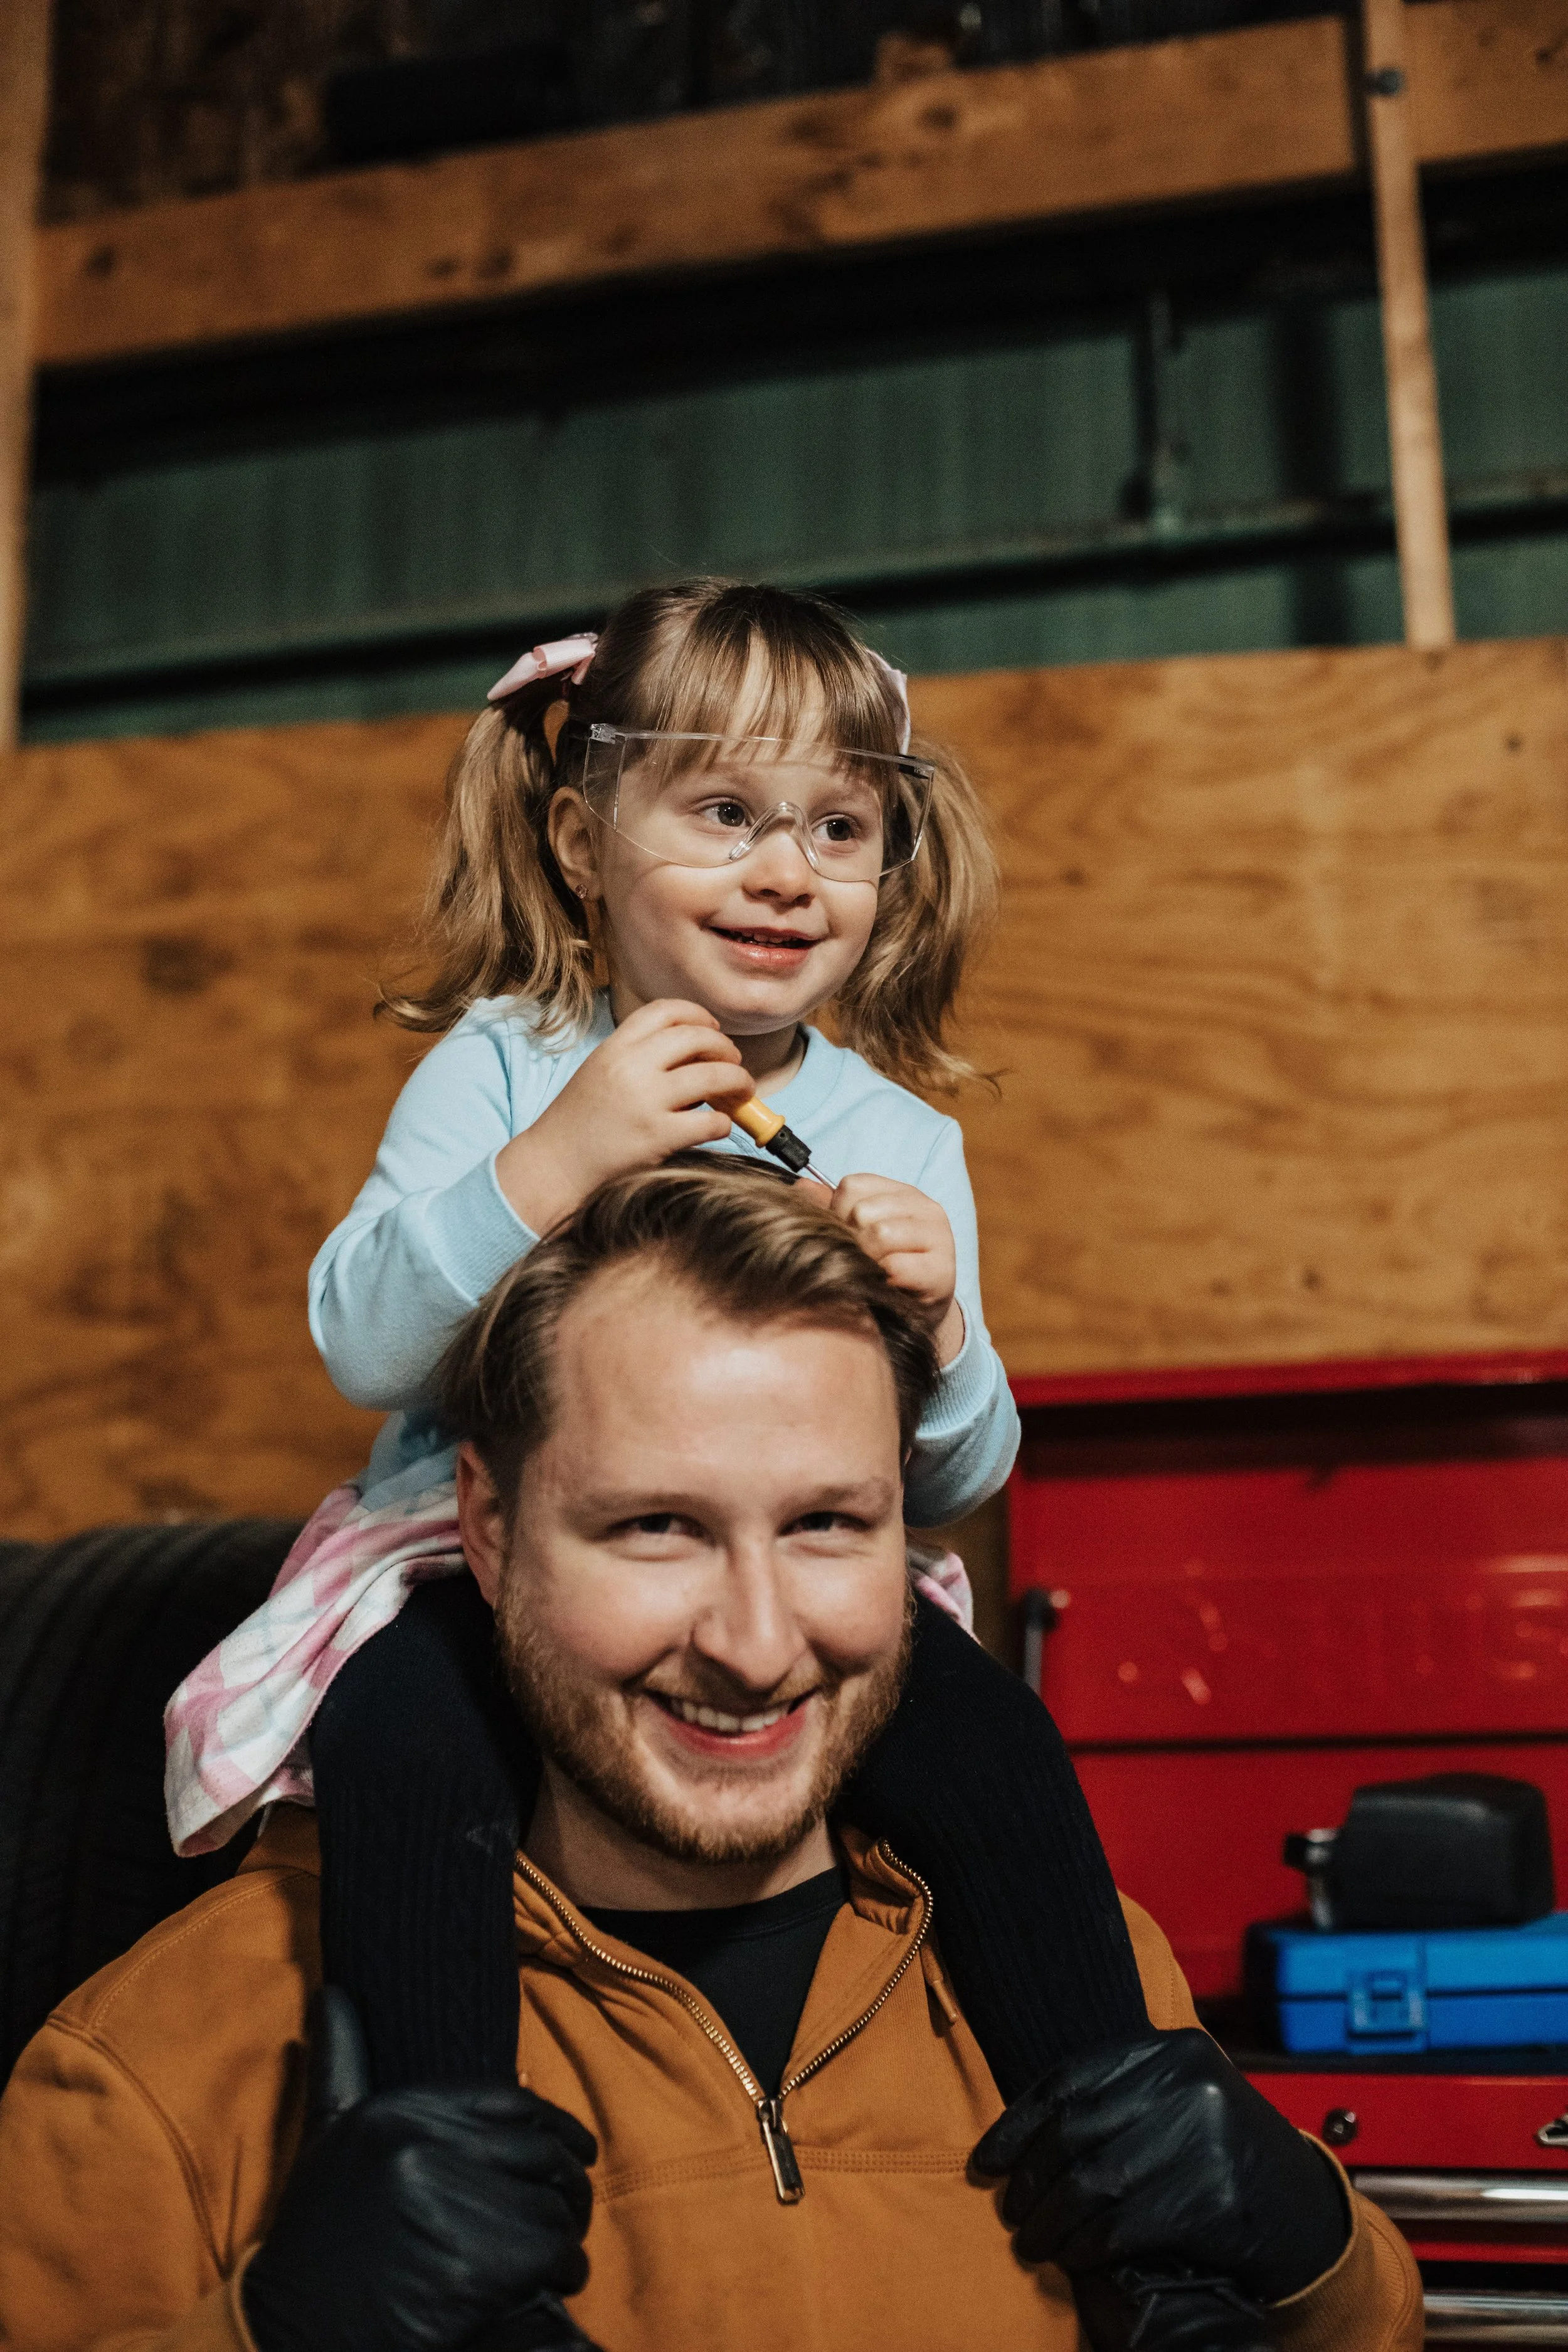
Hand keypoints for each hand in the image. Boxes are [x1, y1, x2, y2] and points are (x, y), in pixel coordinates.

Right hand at [243, 1988, 599, 2351]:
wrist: (293, 2332)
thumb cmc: (317, 2237)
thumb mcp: (326, 2139)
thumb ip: (340, 2063)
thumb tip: (331, 1994)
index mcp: (398, 2112)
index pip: (514, 2102)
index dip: (558, 2127)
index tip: (579, 2151)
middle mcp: (422, 2150)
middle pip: (541, 2154)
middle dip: (570, 2185)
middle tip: (573, 2210)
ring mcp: (446, 2210)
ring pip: (551, 2207)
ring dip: (568, 2233)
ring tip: (563, 2252)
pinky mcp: (466, 2273)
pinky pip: (549, 2256)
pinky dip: (565, 2270)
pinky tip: (554, 2282)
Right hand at [496, 999, 754, 1232]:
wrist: (553, 1167)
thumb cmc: (579, 1123)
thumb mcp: (599, 1072)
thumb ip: (638, 1057)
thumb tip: (695, 1055)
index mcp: (614, 1047)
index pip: (665, 1011)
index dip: (698, 1014)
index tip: (713, 1028)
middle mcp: (630, 1067)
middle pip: (697, 1037)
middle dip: (726, 1048)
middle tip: (734, 1063)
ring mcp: (645, 1101)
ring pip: (714, 1075)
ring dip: (738, 1080)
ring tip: (742, 1091)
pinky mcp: (658, 1137)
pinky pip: (712, 1121)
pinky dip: (724, 1122)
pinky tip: (719, 1126)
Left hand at [828, 1175, 962, 1362]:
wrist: (918, 1311)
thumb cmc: (884, 1268)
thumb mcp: (859, 1234)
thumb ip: (831, 1209)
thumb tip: (801, 1187)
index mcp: (902, 1192)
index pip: (853, 1186)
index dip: (837, 1214)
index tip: (846, 1238)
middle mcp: (925, 1207)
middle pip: (864, 1211)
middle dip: (852, 1241)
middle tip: (859, 1261)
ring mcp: (939, 1236)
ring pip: (881, 1234)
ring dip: (868, 1260)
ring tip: (871, 1273)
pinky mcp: (943, 1270)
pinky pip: (897, 1267)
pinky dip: (884, 1280)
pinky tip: (886, 1287)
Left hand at [972, 2028, 1348, 2305]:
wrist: (1305, 2213)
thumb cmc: (1225, 2155)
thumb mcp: (1179, 2102)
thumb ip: (1118, 2098)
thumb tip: (1020, 2133)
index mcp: (1173, 2047)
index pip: (1069, 2079)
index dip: (1018, 2123)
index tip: (988, 2160)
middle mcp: (1189, 2083)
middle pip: (1075, 2132)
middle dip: (1030, 2179)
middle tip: (1011, 2212)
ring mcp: (1205, 2139)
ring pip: (1092, 2183)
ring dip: (1051, 2222)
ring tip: (1033, 2243)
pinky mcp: (1214, 2200)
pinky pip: (1123, 2226)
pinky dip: (1087, 2247)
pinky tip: (1074, 2258)